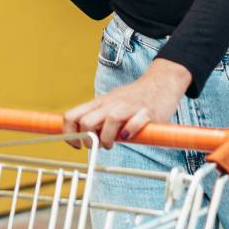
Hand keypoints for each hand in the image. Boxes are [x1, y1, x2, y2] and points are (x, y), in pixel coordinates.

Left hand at [62, 58, 191, 149]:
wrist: (160, 83)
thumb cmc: (132, 98)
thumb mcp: (108, 104)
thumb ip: (96, 117)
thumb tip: (80, 136)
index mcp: (99, 103)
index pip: (71, 116)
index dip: (69, 134)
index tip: (76, 144)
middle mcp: (110, 104)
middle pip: (86, 121)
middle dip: (87, 139)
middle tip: (96, 146)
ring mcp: (128, 107)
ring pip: (109, 121)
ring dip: (107, 140)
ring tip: (110, 144)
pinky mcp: (146, 112)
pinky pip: (134, 123)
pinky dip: (128, 133)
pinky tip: (128, 136)